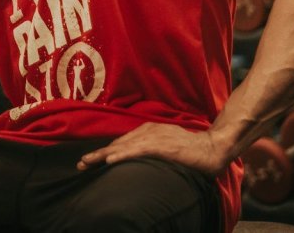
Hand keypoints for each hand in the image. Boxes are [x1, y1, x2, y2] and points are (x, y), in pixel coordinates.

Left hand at [76, 123, 228, 175]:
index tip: (91, 160)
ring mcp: (155, 137)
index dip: (105, 151)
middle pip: (118, 143)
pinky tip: (111, 160)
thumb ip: (152, 148)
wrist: (212, 148)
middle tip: (81, 163)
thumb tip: (137, 157)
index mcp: (149, 131)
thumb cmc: (191, 148)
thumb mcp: (167, 145)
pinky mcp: (162, 146)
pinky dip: (123, 155)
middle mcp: (149, 131)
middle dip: (98, 153)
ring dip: (104, 155)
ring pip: (124, 146)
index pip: (123, 142)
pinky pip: (138, 151)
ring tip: (88, 162)